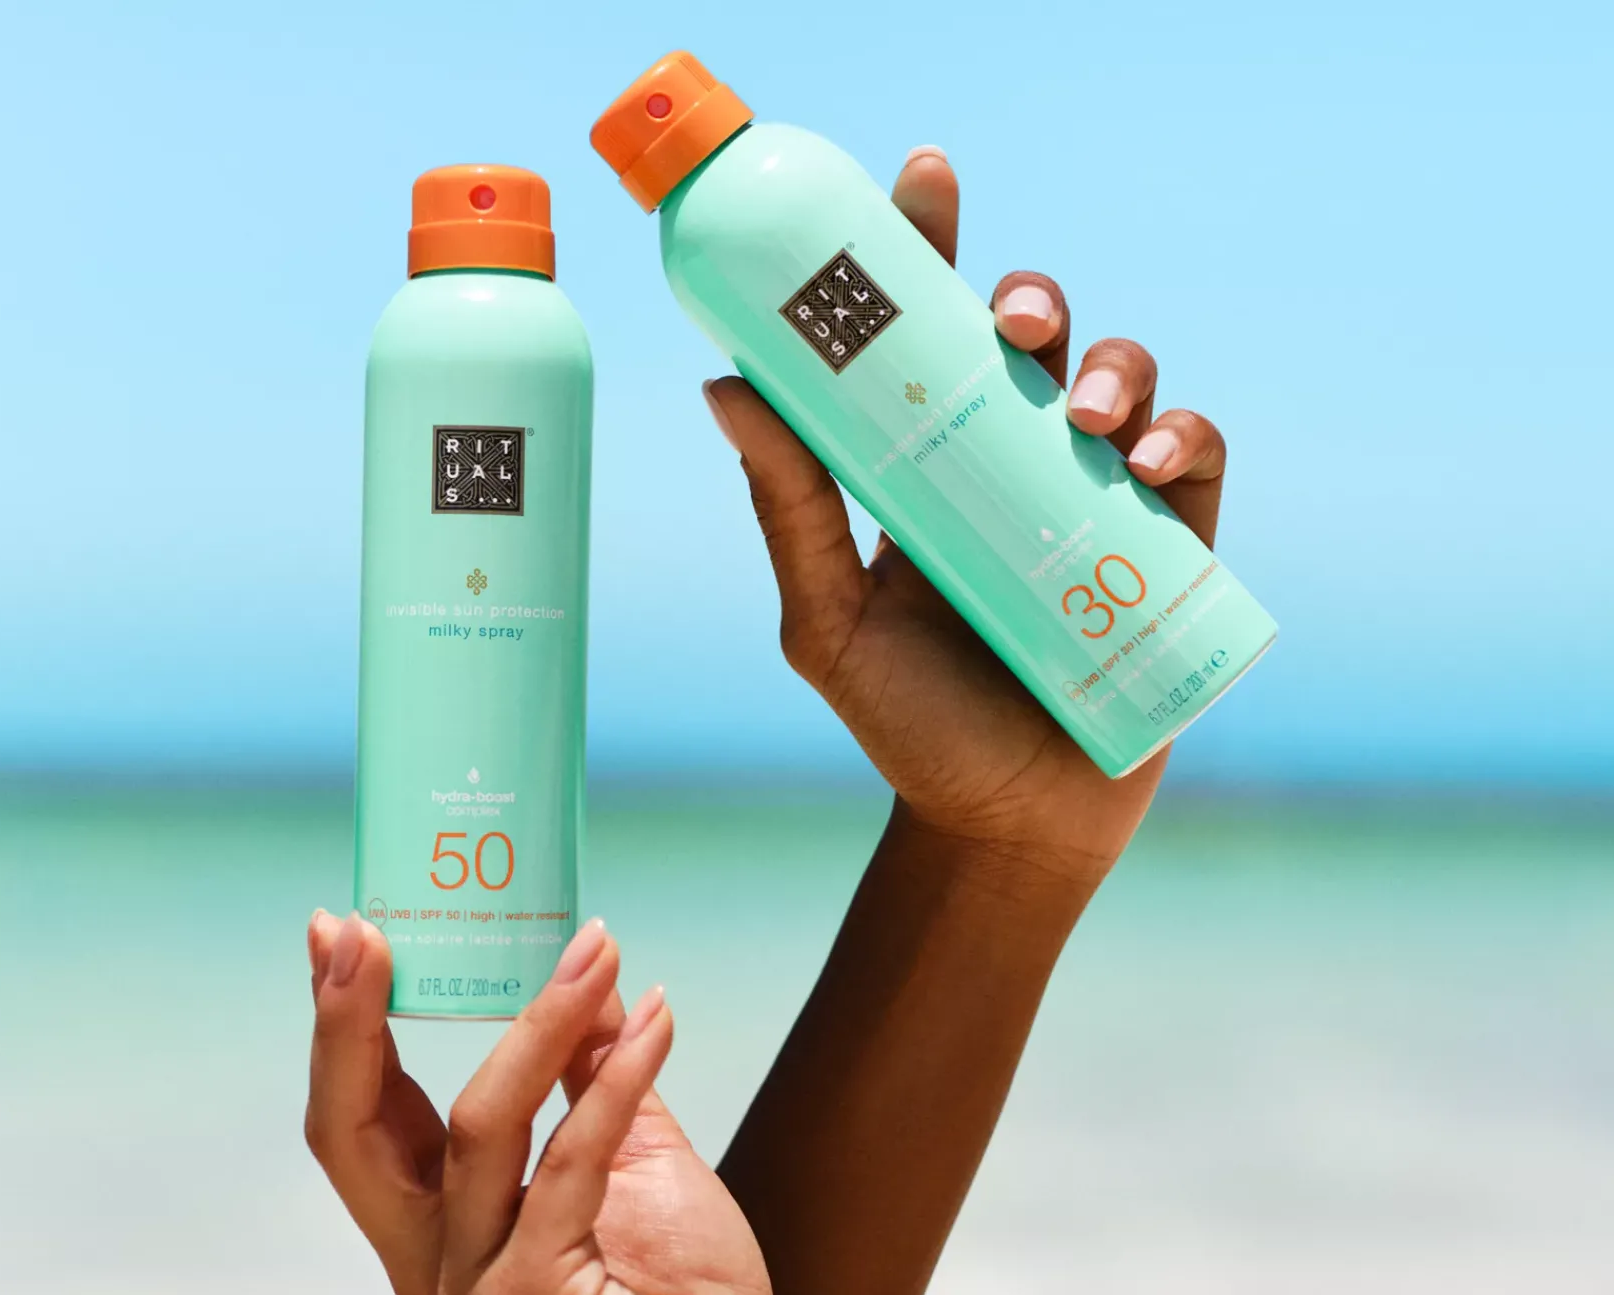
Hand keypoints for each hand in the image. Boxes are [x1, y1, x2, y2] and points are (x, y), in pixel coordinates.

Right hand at [305, 911, 769, 1294]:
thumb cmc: (677, 1286)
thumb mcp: (627, 1164)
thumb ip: (593, 1078)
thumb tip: (584, 978)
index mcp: (446, 1224)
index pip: (368, 1117)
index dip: (346, 1028)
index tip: (341, 935)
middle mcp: (438, 1257)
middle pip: (355, 1130)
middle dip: (347, 1023)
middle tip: (362, 932)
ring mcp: (480, 1282)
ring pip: (478, 1125)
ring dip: (540, 1018)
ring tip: (595, 947)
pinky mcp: (537, 1293)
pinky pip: (569, 1163)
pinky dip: (618, 1079)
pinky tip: (653, 1016)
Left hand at [702, 146, 1228, 883]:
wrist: (1002, 829)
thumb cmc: (908, 726)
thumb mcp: (829, 621)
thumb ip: (789, 508)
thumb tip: (723, 385)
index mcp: (926, 464)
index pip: (926, 335)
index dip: (931, 249)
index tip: (925, 177)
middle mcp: (1011, 463)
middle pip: (1036, 338)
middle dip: (1031, 302)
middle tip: (1013, 324)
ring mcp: (1096, 500)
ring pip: (1125, 378)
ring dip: (1118, 367)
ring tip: (1093, 418)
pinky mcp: (1171, 549)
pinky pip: (1200, 456)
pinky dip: (1189, 438)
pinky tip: (1158, 464)